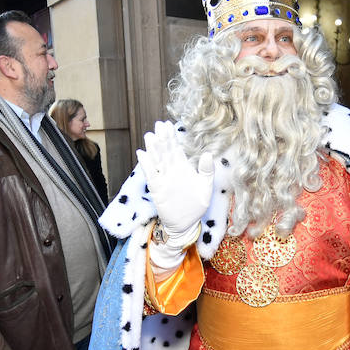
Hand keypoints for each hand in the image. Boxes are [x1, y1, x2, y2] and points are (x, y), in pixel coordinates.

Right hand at [137, 121, 213, 240]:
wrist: (186, 225)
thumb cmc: (196, 206)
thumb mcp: (206, 188)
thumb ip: (207, 171)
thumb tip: (207, 153)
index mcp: (183, 168)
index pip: (176, 149)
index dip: (172, 137)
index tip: (168, 124)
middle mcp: (172, 171)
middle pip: (165, 152)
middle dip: (162, 138)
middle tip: (158, 124)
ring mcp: (163, 180)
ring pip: (157, 161)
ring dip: (153, 149)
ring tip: (150, 136)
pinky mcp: (157, 190)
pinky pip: (151, 176)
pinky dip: (146, 165)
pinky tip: (142, 154)